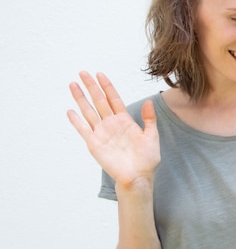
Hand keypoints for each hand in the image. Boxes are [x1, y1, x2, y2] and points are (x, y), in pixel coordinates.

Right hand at [67, 71, 160, 188]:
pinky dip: (77, 121)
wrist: (139, 176)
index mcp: (125, 121)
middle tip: (83, 72)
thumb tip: (149, 102)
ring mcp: (102, 133)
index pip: (113, 99)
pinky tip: (70, 111)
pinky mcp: (95, 144)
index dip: (107, 87)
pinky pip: (84, 130)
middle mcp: (111, 124)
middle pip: (99, 101)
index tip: (100, 74)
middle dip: (91, 87)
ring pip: (89, 112)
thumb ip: (149, 119)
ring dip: (81, 98)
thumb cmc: (147, 159)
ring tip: (73, 85)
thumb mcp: (152, 136)